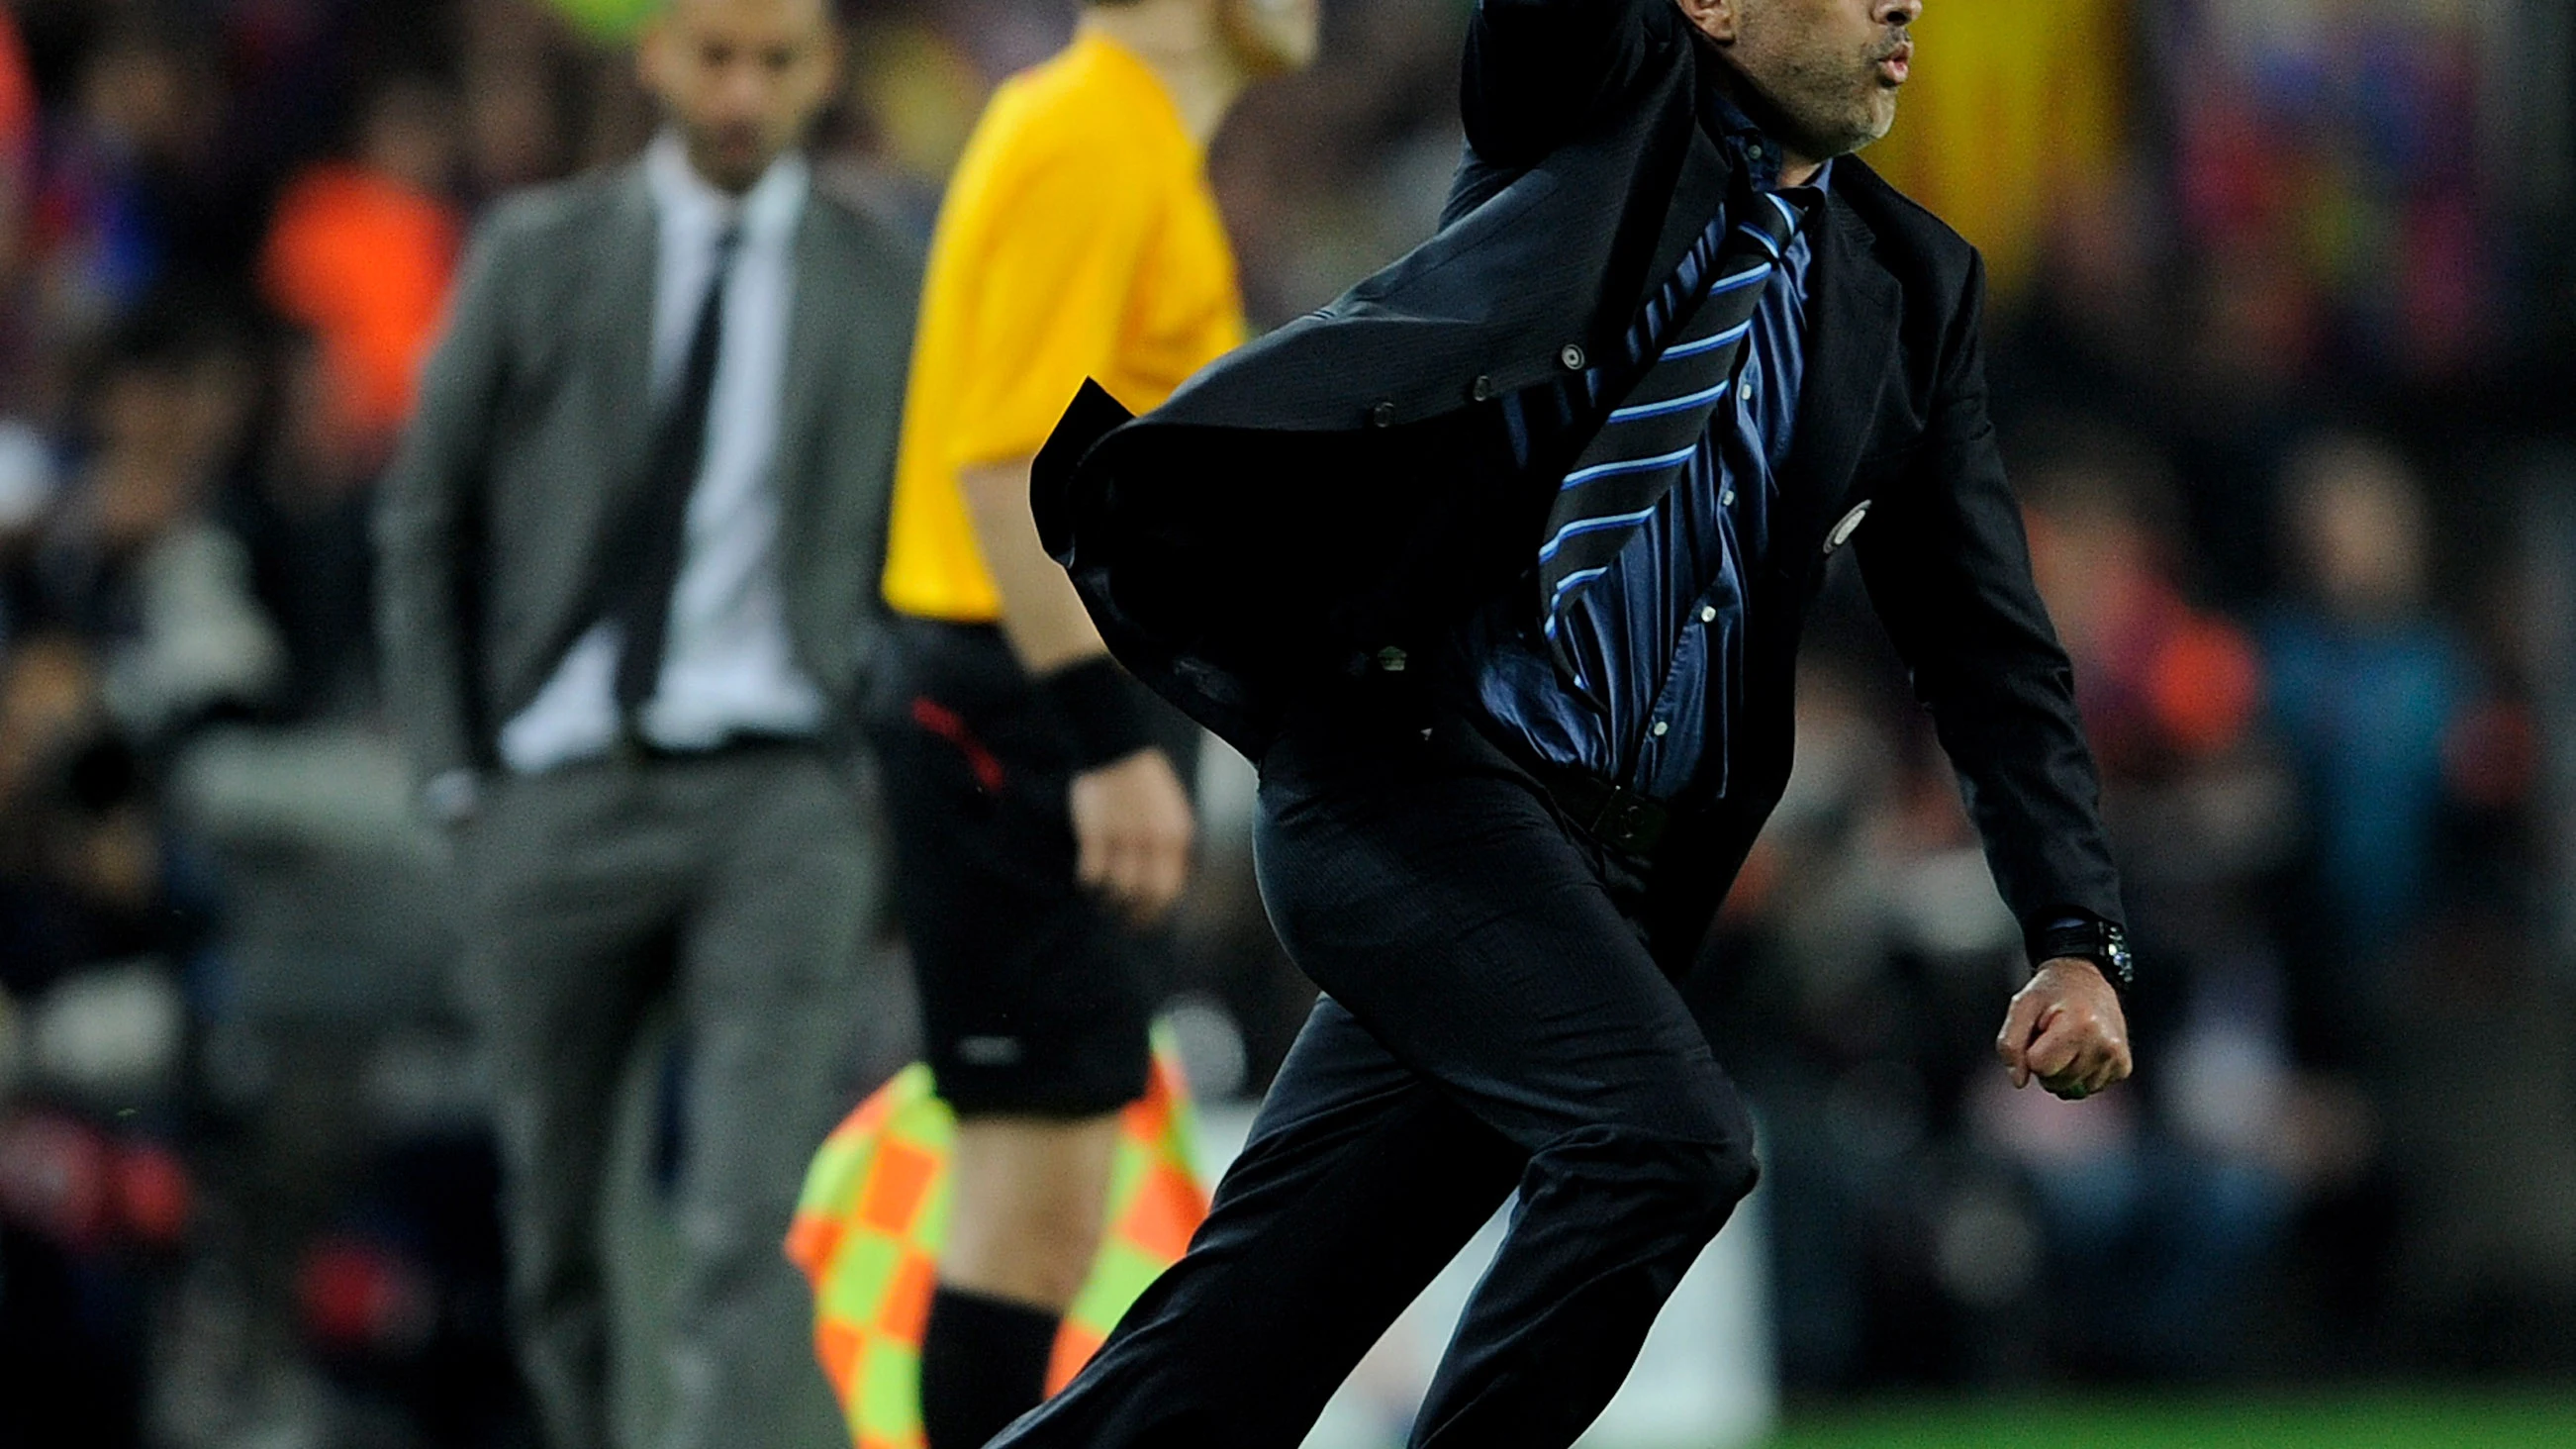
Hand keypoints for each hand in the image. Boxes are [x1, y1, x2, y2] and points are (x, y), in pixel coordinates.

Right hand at [1069, 747, 1194, 925]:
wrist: (1119, 752)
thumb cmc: (1148, 788)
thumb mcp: (1174, 816)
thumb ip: (1174, 850)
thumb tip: (1169, 891)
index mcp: (1176, 837)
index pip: (1169, 891)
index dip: (1155, 913)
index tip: (1143, 923)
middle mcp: (1152, 840)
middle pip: (1145, 895)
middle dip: (1134, 916)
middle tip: (1123, 921)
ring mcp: (1122, 836)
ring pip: (1118, 889)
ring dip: (1110, 902)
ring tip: (1104, 902)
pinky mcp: (1095, 832)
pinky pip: (1091, 874)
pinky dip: (1089, 884)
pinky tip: (1088, 882)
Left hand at [1995, 957, 2132, 1100]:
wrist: (2085, 979)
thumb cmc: (2051, 992)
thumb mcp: (2021, 1006)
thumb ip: (2010, 1045)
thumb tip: (2019, 1081)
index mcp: (2080, 1025)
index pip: (2039, 1066)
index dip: (2031, 1052)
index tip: (2040, 1031)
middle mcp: (2105, 1044)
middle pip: (2056, 1082)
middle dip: (2048, 1063)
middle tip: (2054, 1036)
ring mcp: (2117, 1057)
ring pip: (2074, 1090)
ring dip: (2065, 1071)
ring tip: (2069, 1041)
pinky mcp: (2124, 1066)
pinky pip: (2090, 1088)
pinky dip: (2081, 1074)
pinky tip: (2083, 1049)